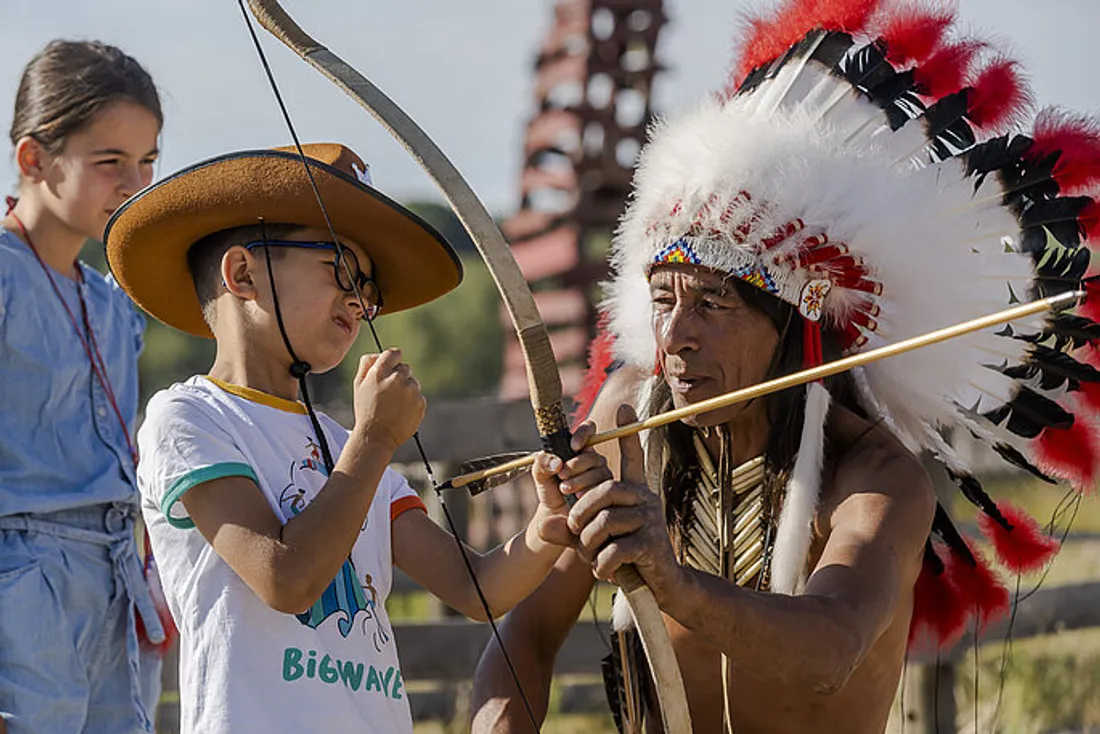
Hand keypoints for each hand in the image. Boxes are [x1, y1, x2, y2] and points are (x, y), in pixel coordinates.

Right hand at [351, 349, 425, 452]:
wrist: (376, 437)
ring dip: (406, 390)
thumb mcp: (358, 385)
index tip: (392, 367)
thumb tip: (377, 355)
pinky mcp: (420, 402)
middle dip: (399, 377)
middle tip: (389, 393)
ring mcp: (411, 390)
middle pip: (405, 368)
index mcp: (380, 372)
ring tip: (394, 405)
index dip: (393, 360)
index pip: (394, 353)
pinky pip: (419, 396)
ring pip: (413, 382)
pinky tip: (401, 412)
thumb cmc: (366, 410)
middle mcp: (397, 378)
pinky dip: (412, 403)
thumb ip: (366, 365)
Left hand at [532, 421, 611, 533]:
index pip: (589, 430)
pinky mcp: (609, 494)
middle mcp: (594, 461)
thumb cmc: (550, 493)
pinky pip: (605, 489)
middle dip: (577, 464)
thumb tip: (555, 462)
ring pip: (600, 472)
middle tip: (561, 475)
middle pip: (593, 455)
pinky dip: (590, 493)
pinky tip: (578, 500)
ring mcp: (604, 477)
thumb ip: (541, 464)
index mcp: (579, 450)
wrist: (556, 519)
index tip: (574, 446)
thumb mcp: (541, 477)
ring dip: (581, 480)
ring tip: (565, 489)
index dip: (584, 433)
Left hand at [564, 405, 684, 600]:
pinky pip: (615, 549)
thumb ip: (568, 531)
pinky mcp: (652, 546)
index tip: (624, 407)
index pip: (632, 457)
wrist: (659, 586)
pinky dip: (601, 564)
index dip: (627, 433)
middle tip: (574, 526)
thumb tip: (545, 526)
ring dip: (589, 543)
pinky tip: (603, 572)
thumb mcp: (592, 540)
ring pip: (606, 521)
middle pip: (605, 490)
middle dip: (581, 508)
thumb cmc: (624, 557)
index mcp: (632, 492)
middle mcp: (644, 500)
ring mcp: (650, 521)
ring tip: (591, 557)